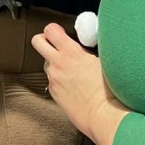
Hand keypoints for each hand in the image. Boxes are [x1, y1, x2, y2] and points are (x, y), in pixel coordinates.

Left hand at [31, 22, 130, 144]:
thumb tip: (85, 46)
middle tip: (54, 44)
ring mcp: (53, 79)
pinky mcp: (53, 93)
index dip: (54, 29)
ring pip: (46, 63)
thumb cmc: (107, 90)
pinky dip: (59, 79)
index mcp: (71, 52)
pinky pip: (51, 80)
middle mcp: (58, 64)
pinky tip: (72, 85)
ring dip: (54, 63)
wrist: (103, 114)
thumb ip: (87, 51)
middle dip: (44, 40)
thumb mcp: (102, 61)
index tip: (60, 32)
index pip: (51, 30)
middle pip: (37, 41)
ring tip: (70, 70)